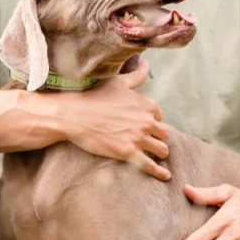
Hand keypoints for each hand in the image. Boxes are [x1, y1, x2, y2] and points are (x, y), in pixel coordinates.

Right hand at [57, 60, 172, 180]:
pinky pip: (151, 166)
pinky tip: (165, 176)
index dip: (152, 121)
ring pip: (162, 149)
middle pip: (164, 133)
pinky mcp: (129, 153)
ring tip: (156, 157)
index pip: (159, 116)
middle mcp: (146, 121)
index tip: (144, 126)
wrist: (74, 116)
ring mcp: (138, 138)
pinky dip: (160, 172)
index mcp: (147, 104)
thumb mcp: (118, 83)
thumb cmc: (95, 97)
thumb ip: (136, 75)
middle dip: (158, 138)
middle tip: (150, 142)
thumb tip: (146, 63)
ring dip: (160, 153)